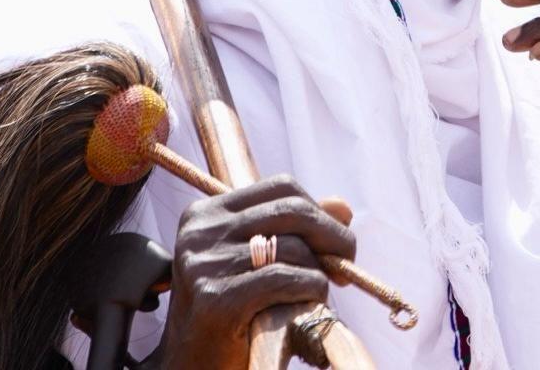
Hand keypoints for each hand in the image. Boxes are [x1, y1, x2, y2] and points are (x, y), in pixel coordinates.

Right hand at [154, 174, 356, 369]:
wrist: (191, 366)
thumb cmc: (229, 314)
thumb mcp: (255, 262)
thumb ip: (295, 230)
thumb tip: (342, 206)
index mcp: (205, 213)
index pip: (280, 186)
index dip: (318, 209)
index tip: (336, 239)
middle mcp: (200, 231)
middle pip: (291, 210)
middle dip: (332, 236)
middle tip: (347, 263)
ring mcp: (204, 264)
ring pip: (293, 248)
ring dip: (318, 274)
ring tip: (315, 295)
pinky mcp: (215, 298)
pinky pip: (285, 280)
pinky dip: (309, 291)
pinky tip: (305, 307)